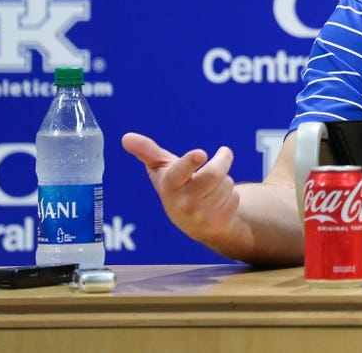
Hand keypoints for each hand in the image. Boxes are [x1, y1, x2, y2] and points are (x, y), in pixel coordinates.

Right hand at [121, 132, 241, 246]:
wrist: (195, 223)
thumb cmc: (178, 186)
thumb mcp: (162, 169)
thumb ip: (147, 152)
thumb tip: (126, 137)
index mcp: (169, 184)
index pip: (179, 172)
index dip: (190, 162)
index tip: (200, 153)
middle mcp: (182, 202)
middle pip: (214, 173)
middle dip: (223, 159)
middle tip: (225, 154)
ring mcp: (199, 215)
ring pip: (227, 184)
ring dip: (226, 181)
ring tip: (214, 187)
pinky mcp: (216, 224)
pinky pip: (235, 199)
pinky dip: (232, 197)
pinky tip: (220, 203)